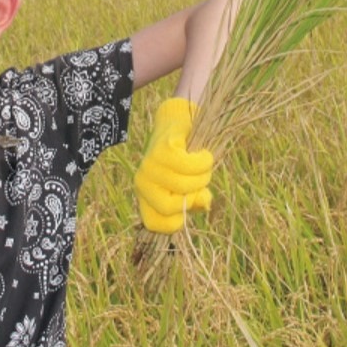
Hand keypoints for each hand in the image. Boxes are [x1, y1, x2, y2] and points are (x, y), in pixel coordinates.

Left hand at [133, 97, 213, 233]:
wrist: (178, 123)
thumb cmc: (184, 161)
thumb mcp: (189, 185)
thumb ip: (195, 200)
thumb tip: (203, 203)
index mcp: (145, 195)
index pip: (154, 223)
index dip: (177, 221)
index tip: (190, 204)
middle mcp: (142, 182)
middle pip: (170, 207)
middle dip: (193, 197)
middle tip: (200, 181)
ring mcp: (150, 165)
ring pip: (184, 186)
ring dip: (203, 176)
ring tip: (204, 164)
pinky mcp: (163, 149)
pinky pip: (189, 166)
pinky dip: (204, 161)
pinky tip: (204, 154)